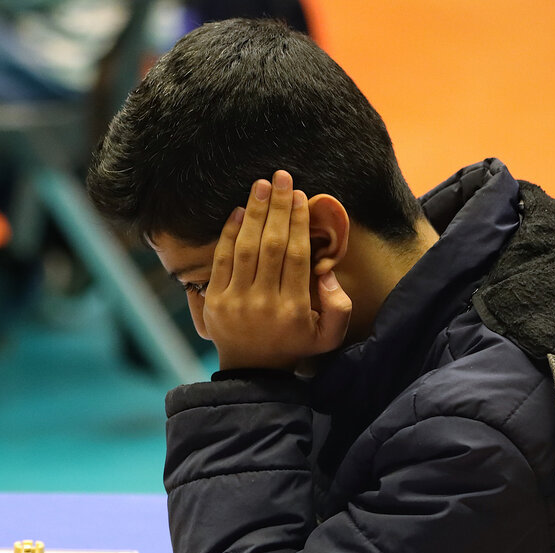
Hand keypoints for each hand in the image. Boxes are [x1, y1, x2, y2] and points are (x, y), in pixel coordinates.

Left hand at [203, 170, 350, 370]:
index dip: (298, 222)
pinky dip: (228, 234)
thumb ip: (340, 306)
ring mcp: (236, 302)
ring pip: (245, 248)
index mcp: (294, 308)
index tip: (300, 195)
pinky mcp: (214, 301)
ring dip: (253, 212)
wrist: (252, 373)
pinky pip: (221, 260)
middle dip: (277, 208)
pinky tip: (237, 210)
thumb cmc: (295, 346)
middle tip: (281, 176)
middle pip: (271, 245)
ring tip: (260, 185)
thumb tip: (325, 272)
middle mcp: (264, 303)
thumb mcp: (328, 336)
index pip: (297, 255)